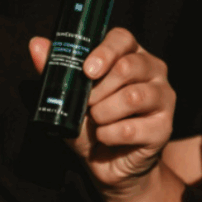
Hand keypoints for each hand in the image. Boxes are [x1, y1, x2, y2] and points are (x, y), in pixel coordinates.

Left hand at [29, 27, 175, 197]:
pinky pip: (133, 127)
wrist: (106, 163)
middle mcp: (152, 70)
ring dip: (103, 112)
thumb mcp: (68, 96)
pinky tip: (106, 137)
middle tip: (87, 104)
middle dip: (99, 89)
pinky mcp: (164, 126)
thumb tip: (36, 43)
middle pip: (129, 66)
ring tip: (96, 121)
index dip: (104, 52)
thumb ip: (56, 69)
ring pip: (133, 96)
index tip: (86, 70)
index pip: (122, 38)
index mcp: (130, 54)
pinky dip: (110, 135)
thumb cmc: (90, 123)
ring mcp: (163, 97)